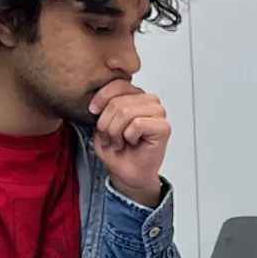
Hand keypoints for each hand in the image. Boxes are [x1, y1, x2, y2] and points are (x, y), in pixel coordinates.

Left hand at [90, 80, 169, 204]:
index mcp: (135, 96)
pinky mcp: (163, 127)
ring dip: (116, 132)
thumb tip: (98, 102)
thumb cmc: (118, 151)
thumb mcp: (102, 125)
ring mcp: (158, 113)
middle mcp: (149, 101)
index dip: (102, 97)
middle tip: (110, 137)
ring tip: (120, 141)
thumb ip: (103, 108)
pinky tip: (133, 142)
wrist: (128, 174)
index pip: (118, 83)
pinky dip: (129, 136)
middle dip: (107, 124)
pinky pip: (138, 124)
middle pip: (119, 101)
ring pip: (127, 112)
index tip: (93, 111)